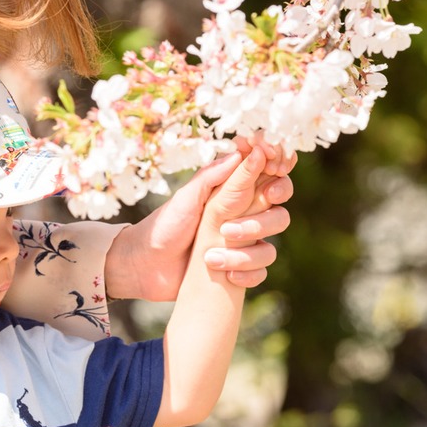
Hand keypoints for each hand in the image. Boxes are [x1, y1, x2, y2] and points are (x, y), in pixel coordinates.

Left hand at [104, 142, 294, 301]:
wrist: (146, 265)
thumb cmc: (165, 224)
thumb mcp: (188, 197)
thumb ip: (214, 175)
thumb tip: (246, 152)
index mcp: (232, 191)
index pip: (269, 173)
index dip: (279, 165)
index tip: (274, 167)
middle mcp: (243, 215)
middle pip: (280, 208)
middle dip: (270, 211)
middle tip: (263, 205)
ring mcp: (243, 243)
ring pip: (270, 245)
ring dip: (247, 250)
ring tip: (212, 255)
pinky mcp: (239, 269)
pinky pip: (260, 272)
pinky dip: (247, 274)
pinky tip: (226, 275)